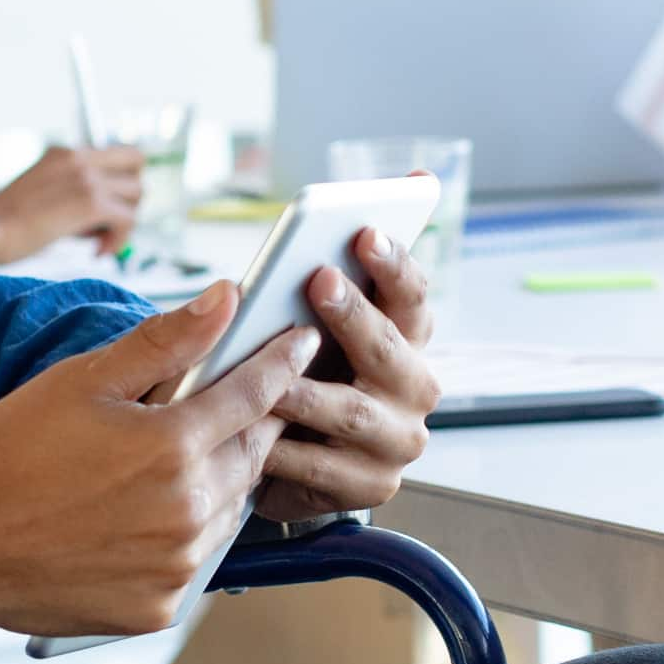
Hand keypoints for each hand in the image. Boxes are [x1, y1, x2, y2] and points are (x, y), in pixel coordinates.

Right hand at [0, 144, 149, 263]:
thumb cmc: (4, 224)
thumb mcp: (42, 195)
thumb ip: (75, 195)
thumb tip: (110, 216)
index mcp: (65, 152)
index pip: (119, 152)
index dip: (121, 180)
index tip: (106, 209)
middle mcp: (78, 157)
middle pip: (137, 163)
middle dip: (129, 196)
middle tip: (107, 223)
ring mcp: (85, 177)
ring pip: (137, 193)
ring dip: (124, 220)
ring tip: (96, 240)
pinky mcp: (90, 202)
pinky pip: (128, 220)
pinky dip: (119, 241)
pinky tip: (97, 252)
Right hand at [0, 284, 318, 635]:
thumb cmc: (5, 454)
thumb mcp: (82, 382)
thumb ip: (164, 342)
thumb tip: (227, 297)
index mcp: (173, 447)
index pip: (256, 395)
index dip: (283, 363)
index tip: (300, 343)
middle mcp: (187, 512)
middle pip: (252, 456)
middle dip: (255, 424)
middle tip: (242, 403)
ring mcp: (175, 567)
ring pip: (229, 511)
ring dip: (220, 481)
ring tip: (181, 462)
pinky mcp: (157, 608)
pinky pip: (193, 563)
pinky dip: (184, 537)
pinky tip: (145, 518)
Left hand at [257, 229, 439, 520]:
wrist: (283, 462)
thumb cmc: (294, 373)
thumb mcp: (307, 321)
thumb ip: (336, 265)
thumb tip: (411, 178)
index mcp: (406, 338)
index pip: (412, 295)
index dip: (393, 263)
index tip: (363, 232)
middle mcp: (414, 387)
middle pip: (389, 348)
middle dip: (352, 314)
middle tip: (317, 280)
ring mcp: (396, 440)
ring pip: (353, 411)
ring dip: (307, 390)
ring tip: (268, 374)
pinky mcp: (369, 486)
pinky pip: (321, 465)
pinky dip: (283, 449)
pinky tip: (250, 433)